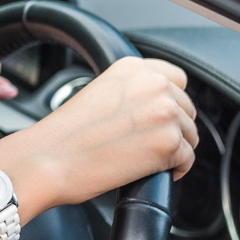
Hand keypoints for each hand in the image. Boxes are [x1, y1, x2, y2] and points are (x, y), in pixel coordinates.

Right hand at [0, 57, 196, 218]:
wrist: (48, 160)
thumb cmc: (64, 135)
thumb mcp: (100, 93)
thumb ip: (133, 92)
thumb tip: (159, 107)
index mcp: (133, 67)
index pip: (176, 78)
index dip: (171, 101)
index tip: (160, 117)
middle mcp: (153, 84)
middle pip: (187, 109)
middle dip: (173, 128)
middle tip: (146, 145)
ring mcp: (164, 113)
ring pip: (190, 135)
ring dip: (174, 150)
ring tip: (145, 159)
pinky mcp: (169, 143)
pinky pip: (188, 160)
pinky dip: (174, 170)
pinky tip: (150, 172)